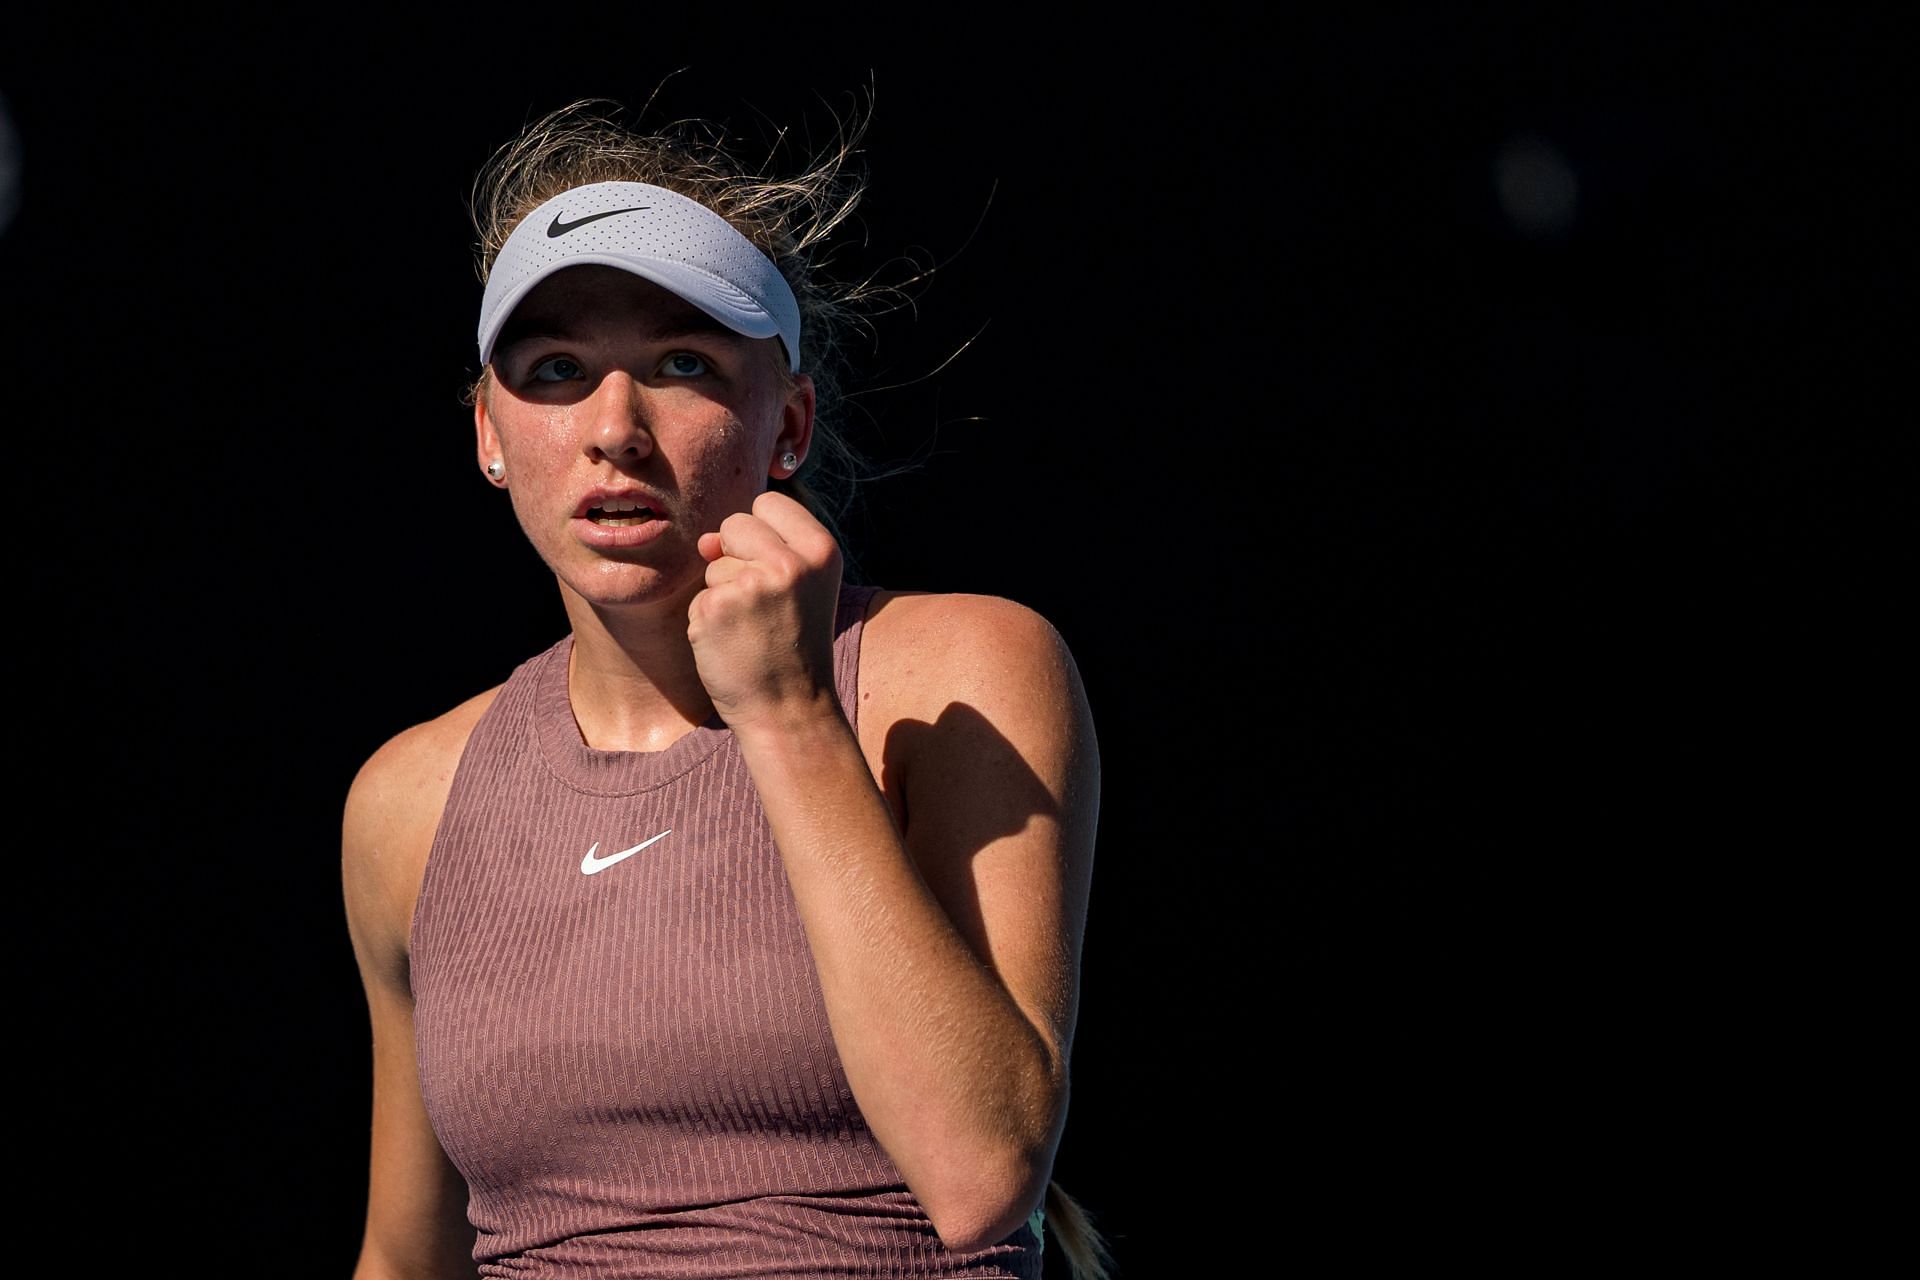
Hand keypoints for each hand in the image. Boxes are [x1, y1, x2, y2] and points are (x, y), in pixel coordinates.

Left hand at [688, 490, 844, 730]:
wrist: (790, 711)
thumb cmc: (794, 648)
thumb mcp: (801, 588)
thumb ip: (762, 550)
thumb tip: (706, 541)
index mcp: (822, 550)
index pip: (769, 502)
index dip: (761, 534)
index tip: (776, 571)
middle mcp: (790, 562)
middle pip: (734, 523)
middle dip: (735, 557)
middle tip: (762, 607)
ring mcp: (751, 584)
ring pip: (713, 564)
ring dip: (722, 595)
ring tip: (751, 631)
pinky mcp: (715, 608)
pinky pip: (697, 598)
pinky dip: (706, 623)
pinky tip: (732, 646)